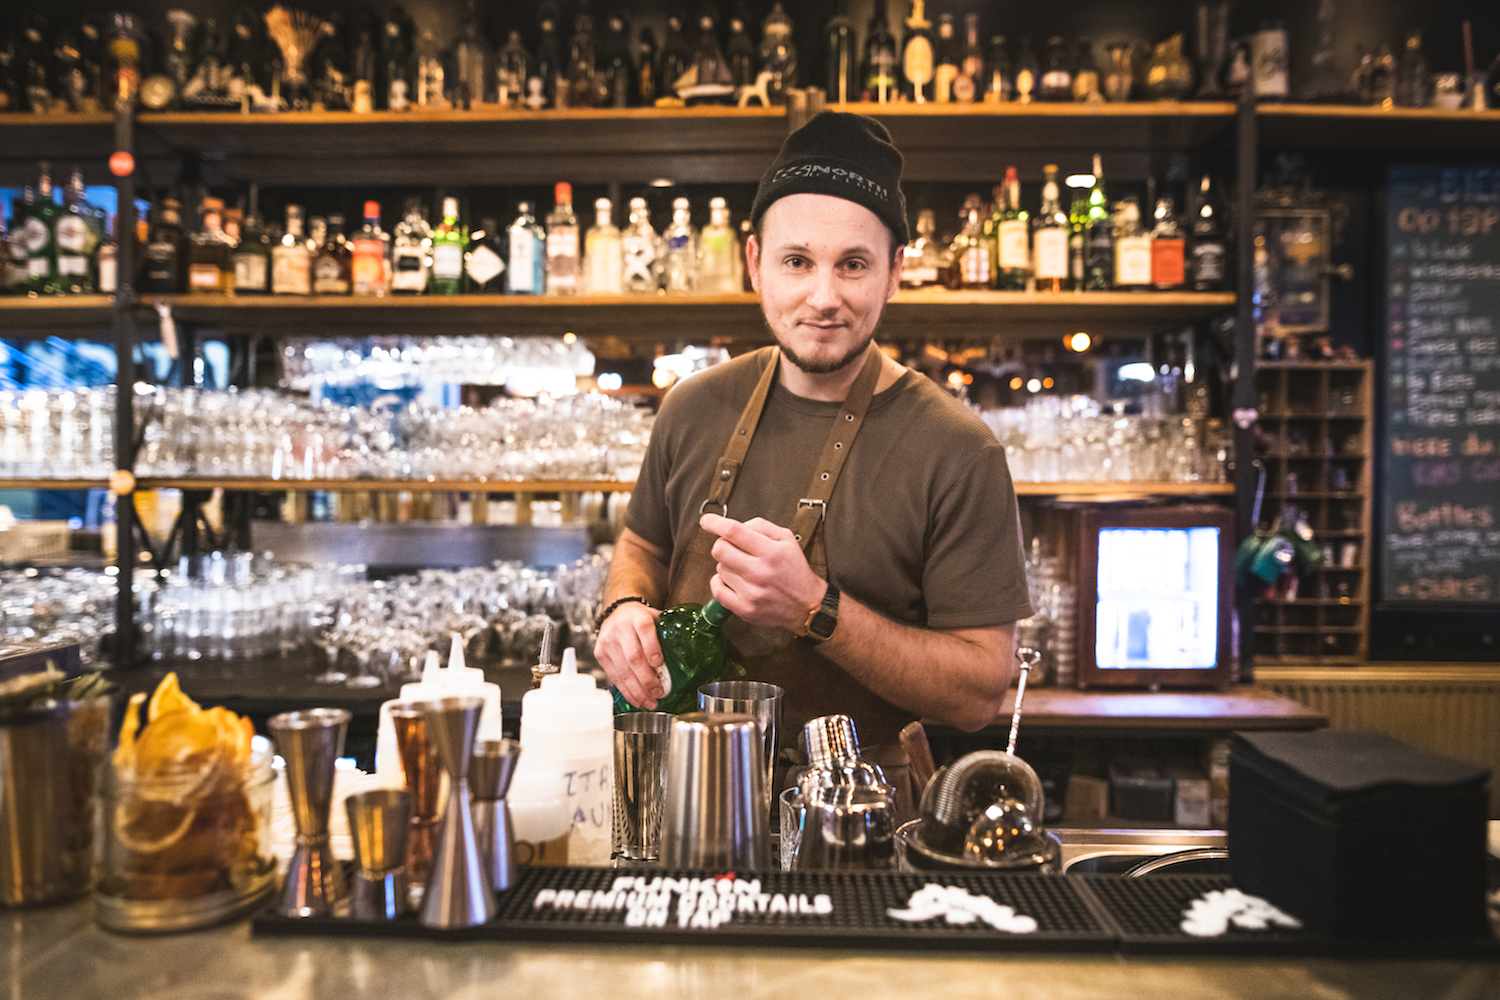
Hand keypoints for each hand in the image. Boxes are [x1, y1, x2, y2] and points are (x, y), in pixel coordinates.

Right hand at [594, 601, 664, 708]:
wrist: (617, 613)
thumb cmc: (640, 619)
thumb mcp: (656, 619)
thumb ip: (667, 634)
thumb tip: (689, 655)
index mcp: (638, 617)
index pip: (644, 630)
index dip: (652, 648)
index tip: (659, 663)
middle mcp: (621, 628)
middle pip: (633, 657)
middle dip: (647, 679)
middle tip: (658, 692)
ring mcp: (608, 642)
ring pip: (623, 671)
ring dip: (638, 690)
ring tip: (650, 702)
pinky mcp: (600, 654)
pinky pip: (614, 677)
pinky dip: (627, 691)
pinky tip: (637, 699)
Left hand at [700, 513, 824, 632]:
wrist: (807, 606)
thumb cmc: (796, 571)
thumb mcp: (786, 539)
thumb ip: (760, 526)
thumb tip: (735, 526)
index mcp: (771, 552)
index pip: (734, 532)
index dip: (715, 523)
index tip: (707, 521)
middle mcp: (760, 572)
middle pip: (720, 550)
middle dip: (723, 545)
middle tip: (733, 548)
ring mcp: (751, 593)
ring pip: (719, 569)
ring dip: (727, 565)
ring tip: (743, 569)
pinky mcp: (745, 609)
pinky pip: (717, 590)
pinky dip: (720, 582)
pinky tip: (732, 581)